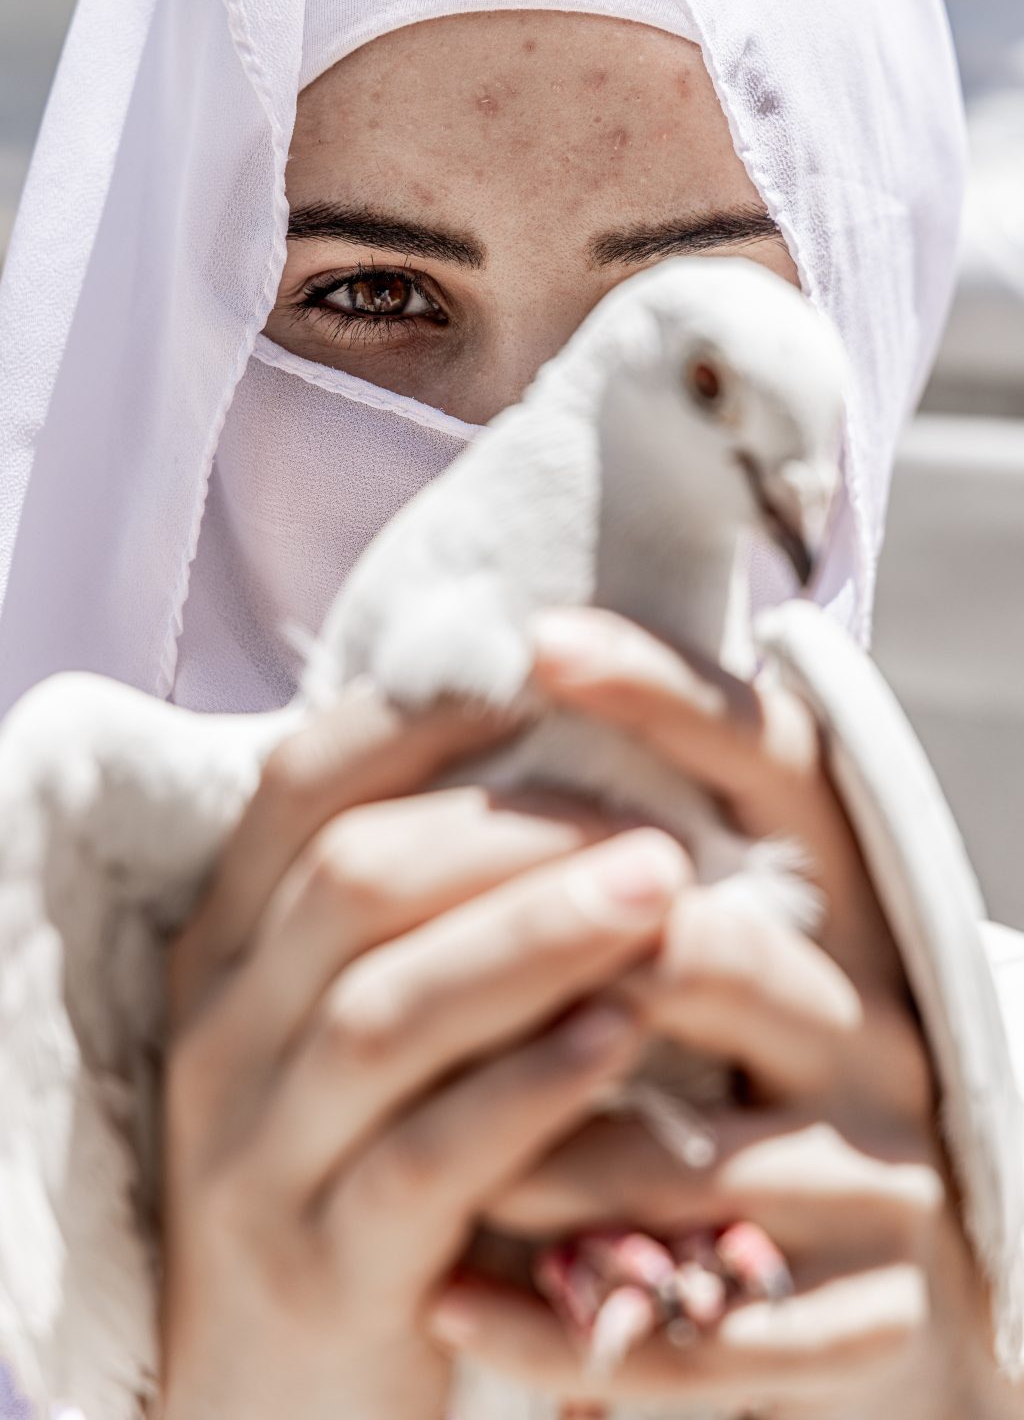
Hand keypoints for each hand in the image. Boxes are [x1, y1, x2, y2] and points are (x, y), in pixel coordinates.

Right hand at [159, 681, 688, 1419]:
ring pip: (390, 1007)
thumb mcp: (344, 1029)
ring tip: (660, 889)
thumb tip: (534, 765)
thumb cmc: (345, 1168)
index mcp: (227, 950)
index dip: (419, 720)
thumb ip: (407, 915)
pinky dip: (532, 1084)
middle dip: (512, 831)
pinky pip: (430, 1154)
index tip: (538, 678)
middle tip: (652, 819)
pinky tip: (624, 1034)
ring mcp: (258, 1154)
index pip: (302, 789)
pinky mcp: (323, 1266)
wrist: (269, 1396)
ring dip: (535, 936)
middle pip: (356, 882)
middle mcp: (222, 1035)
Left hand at [425, 608, 1003, 1418]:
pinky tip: (452, 1301)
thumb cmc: (754, 1087)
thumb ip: (637, 864)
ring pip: (683, 1156)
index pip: (780, 766)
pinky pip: (704, 1334)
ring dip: (532, 1153)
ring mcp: (886, 1170)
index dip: (667, 694)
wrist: (878, 1286)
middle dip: (554, 962)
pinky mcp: (875, 1315)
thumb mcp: (724, 956)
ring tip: (406, 1145)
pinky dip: (563, 1323)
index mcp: (849, 910)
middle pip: (711, 951)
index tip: (539, 639)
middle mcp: (878, 1021)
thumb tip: (502, 696)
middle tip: (418, 975)